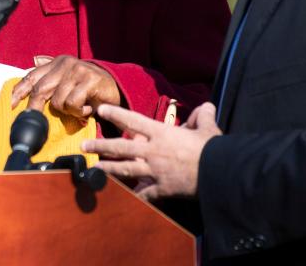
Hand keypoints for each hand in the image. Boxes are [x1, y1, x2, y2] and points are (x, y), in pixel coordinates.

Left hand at [10, 55, 121, 118]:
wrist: (116, 88)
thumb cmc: (88, 89)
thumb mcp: (67, 84)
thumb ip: (50, 82)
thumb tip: (25, 88)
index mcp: (57, 63)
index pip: (32, 75)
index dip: (19, 90)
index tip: (11, 104)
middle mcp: (65, 63)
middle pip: (41, 89)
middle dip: (36, 107)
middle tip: (36, 121)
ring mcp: (78, 70)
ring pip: (58, 100)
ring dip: (67, 111)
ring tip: (78, 108)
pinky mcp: (90, 79)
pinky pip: (73, 103)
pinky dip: (79, 111)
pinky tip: (87, 109)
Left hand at [81, 102, 220, 200]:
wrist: (220, 173)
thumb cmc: (212, 149)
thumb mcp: (207, 128)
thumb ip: (202, 116)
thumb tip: (205, 107)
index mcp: (162, 134)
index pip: (133, 120)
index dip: (116, 114)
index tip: (101, 110)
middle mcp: (153, 151)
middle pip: (121, 147)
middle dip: (100, 145)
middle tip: (84, 145)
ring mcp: (155, 171)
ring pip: (125, 169)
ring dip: (107, 168)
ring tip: (93, 168)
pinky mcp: (162, 188)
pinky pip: (145, 193)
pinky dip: (135, 196)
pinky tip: (123, 199)